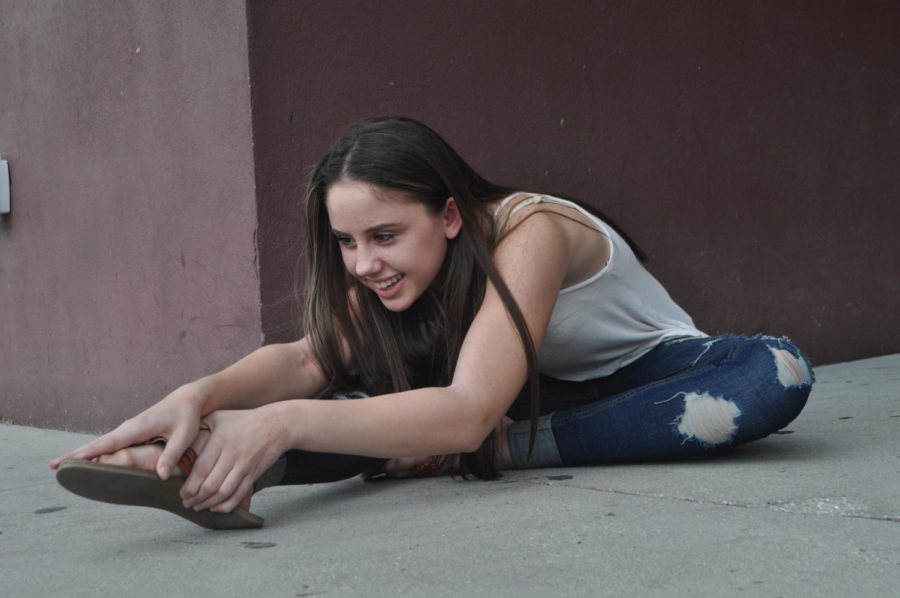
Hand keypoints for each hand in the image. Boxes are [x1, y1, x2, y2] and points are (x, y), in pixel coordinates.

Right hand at [49, 382, 206, 479]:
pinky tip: (89, 461)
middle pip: (98, 443)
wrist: (188, 399)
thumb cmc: (187, 416)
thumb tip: (160, 476)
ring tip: (64, 466)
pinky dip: (96, 451)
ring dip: (84, 453)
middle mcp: (129, 427)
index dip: (88, 453)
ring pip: (103, 443)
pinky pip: (111, 444)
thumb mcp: (184, 435)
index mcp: (138, 427)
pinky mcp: (132, 432)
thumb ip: (172, 454)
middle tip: (53, 466)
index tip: (69, 461)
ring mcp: (129, 429)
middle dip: (77, 454)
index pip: (108, 443)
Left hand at [179, 405, 288, 512]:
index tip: (181, 492)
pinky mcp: (254, 474)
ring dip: (208, 504)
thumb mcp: (219, 416)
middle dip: (195, 499)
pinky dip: (226, 505)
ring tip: (198, 506)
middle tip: (186, 502)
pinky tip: (216, 508)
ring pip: (223, 493)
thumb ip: (200, 425)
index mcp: (220, 441)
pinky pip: (239, 495)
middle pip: (210, 486)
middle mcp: (232, 455)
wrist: (276, 425)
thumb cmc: (244, 420)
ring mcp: (244, 466)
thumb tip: (181, 438)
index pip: (200, 470)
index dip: (189, 486)